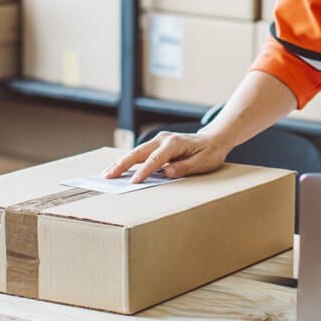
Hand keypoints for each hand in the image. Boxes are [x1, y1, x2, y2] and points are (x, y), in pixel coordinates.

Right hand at [103, 131, 228, 181]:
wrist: (214, 139)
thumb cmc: (210, 153)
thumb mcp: (203, 162)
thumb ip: (184, 167)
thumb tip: (166, 173)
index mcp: (175, 143)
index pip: (156, 159)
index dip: (144, 171)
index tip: (133, 182)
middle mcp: (164, 139)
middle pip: (138, 152)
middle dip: (121, 165)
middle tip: (107, 177)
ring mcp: (159, 140)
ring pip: (135, 152)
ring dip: (120, 163)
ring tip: (106, 174)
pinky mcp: (156, 144)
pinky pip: (139, 153)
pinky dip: (127, 161)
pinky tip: (116, 169)